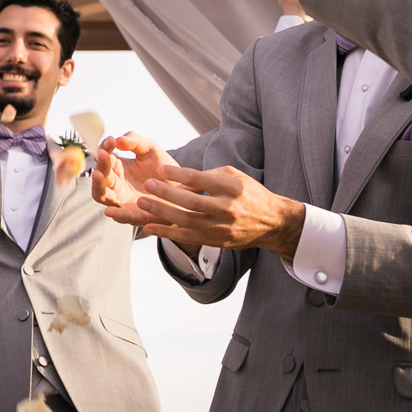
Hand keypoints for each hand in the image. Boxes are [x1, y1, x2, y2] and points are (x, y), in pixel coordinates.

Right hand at [90, 132, 176, 227]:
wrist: (184, 189)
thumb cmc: (164, 168)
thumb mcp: (150, 149)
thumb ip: (135, 141)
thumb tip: (118, 140)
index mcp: (118, 167)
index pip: (104, 157)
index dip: (104, 148)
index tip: (111, 141)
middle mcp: (116, 184)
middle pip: (100, 176)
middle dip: (100, 165)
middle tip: (103, 154)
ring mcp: (122, 200)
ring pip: (102, 196)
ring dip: (98, 186)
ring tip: (98, 175)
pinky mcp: (136, 216)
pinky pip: (122, 217)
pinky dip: (115, 214)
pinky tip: (110, 212)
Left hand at [128, 164, 306, 259]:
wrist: (271, 222)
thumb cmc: (248, 193)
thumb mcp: (232, 176)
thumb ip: (205, 177)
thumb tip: (178, 183)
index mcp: (232, 188)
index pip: (200, 179)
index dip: (178, 175)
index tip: (159, 170)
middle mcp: (227, 209)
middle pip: (191, 202)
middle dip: (166, 194)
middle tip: (147, 185)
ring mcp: (222, 227)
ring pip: (186, 221)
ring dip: (161, 213)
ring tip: (141, 204)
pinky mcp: (217, 241)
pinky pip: (187, 237)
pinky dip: (166, 233)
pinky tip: (149, 227)